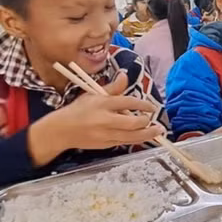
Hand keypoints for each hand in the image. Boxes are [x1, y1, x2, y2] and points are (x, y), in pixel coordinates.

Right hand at [28, 72, 163, 165]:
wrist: (62, 130)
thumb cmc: (78, 110)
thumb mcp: (93, 94)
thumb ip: (112, 88)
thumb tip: (125, 76)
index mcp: (102, 104)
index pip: (128, 102)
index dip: (143, 105)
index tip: (151, 107)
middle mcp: (105, 119)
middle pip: (132, 122)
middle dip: (146, 121)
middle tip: (153, 119)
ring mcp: (106, 134)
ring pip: (132, 136)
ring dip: (148, 134)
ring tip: (158, 131)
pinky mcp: (106, 145)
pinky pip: (125, 142)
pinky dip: (136, 139)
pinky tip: (144, 136)